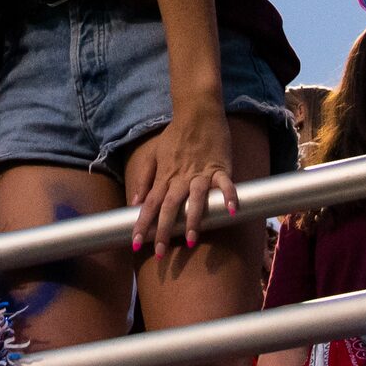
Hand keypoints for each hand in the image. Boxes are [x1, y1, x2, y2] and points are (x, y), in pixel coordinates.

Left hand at [124, 114, 240, 256]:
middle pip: (168, 207)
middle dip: (163, 231)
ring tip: (190, 240)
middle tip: (159, 254)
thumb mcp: (154, 154)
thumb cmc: (175, 135)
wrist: (197, 111)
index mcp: (165, 176)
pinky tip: (231, 211)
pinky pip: (224, 183)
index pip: (149, 204)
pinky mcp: (219, 167)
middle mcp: (180, 178)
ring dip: (192, 220)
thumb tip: (134, 202)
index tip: (135, 244)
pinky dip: (228, 196)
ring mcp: (200, 173)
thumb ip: (144, 178)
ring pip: (195, 199)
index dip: (142, 225)